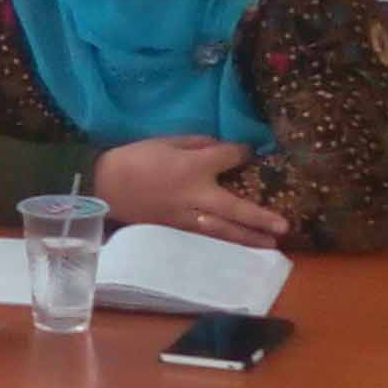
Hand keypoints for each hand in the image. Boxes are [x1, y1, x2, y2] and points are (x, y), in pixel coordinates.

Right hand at [89, 136, 290, 247]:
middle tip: (284, 226)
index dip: (243, 154)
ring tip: (272, 244)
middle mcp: (195, 196)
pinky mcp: (177, 230)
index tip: (249, 152)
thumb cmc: (134, 159)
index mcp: (192, 168)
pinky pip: (207, 236)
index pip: (229, 159)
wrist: (103, 186)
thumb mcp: (166, 141)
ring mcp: (186, 217)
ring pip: (224, 230)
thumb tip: (221, 148)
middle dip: (260, 217)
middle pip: (235, 208)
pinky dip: (226, 241)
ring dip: (249, 237)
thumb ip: (197, 143)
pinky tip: (241, 246)